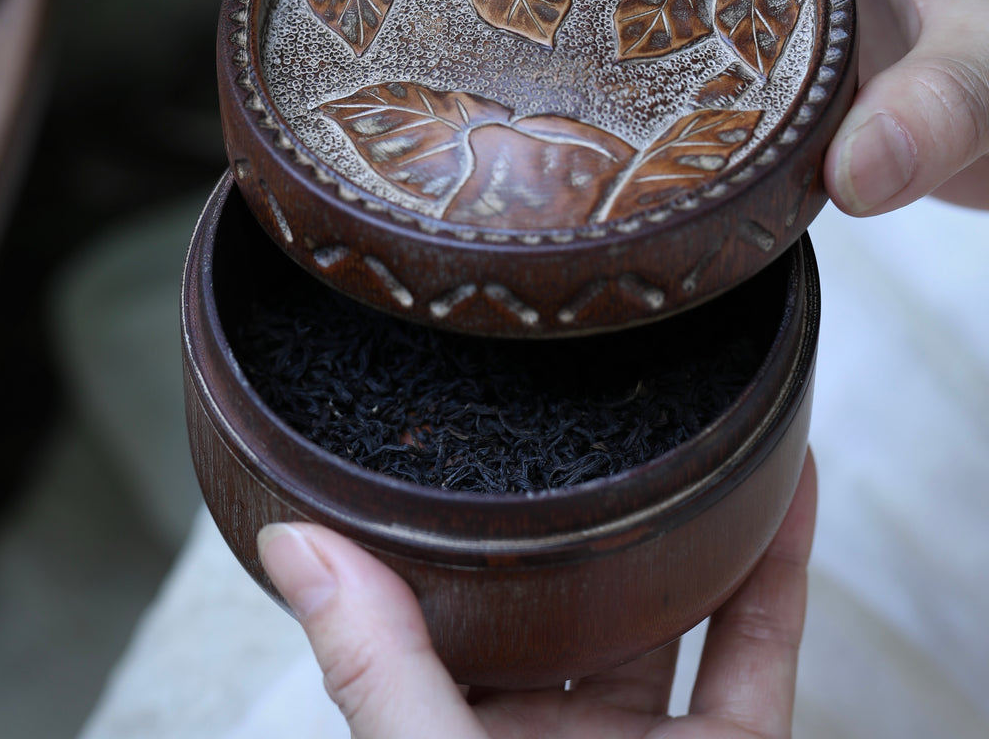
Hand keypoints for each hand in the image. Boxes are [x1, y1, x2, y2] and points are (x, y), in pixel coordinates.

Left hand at [258, 451, 816, 738]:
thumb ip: (374, 672)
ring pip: (667, 614)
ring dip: (687, 519)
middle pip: (559, 603)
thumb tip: (291, 541)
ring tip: (683, 417)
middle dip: (573, 513)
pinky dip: (774, 573)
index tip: (439, 434)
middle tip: (576, 403)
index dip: (440, 530)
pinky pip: (757, 658)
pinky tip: (782, 486)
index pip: (438, 613)